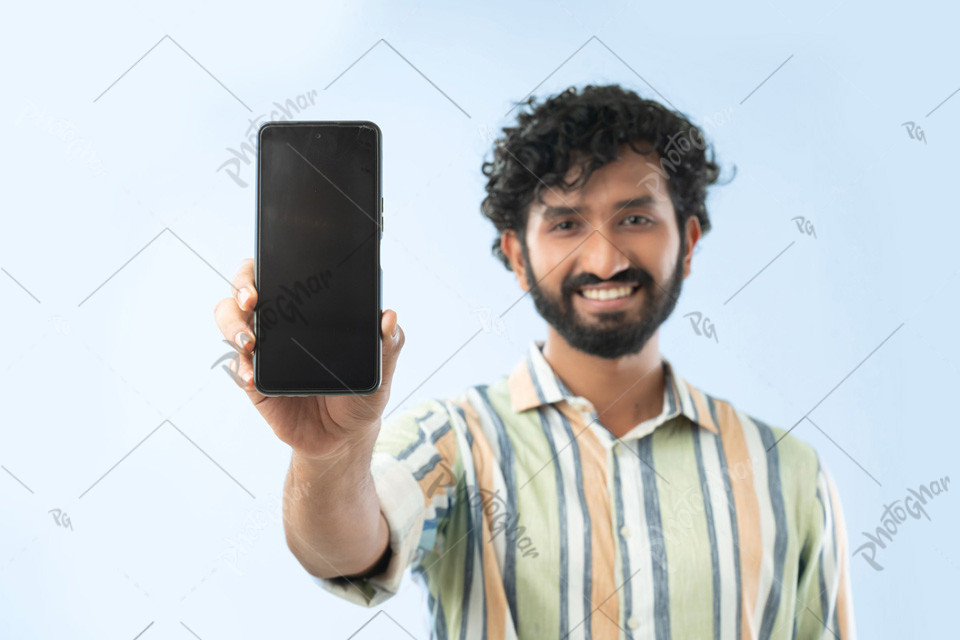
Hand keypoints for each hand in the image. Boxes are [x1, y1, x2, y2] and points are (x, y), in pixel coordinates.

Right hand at [213, 259, 404, 460]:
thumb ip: (387, 343)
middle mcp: (280, 324)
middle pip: (244, 290)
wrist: (344, 437)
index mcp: (309, 311)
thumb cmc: (360, 393)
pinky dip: (240, 369)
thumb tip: (389, 317)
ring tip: (249, 343)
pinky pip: (237, 367)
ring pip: (231, 323)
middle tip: (253, 300)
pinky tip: (253, 378)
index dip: (268, 264)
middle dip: (240, 287)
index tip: (272, 270)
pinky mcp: (254, 382)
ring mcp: (263, 352)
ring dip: (232, 326)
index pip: (281, 274)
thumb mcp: (380, 368)